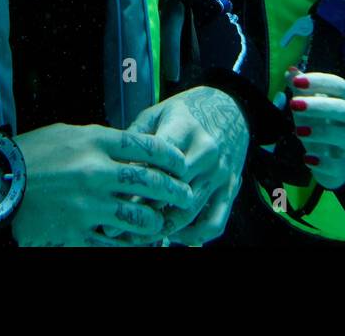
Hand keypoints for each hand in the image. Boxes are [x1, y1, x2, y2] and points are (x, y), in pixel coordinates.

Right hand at [10, 123, 193, 246]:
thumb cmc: (31, 154)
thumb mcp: (67, 134)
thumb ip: (99, 141)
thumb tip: (128, 148)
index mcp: (94, 143)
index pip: (145, 146)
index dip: (170, 156)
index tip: (181, 163)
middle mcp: (96, 173)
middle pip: (150, 183)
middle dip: (174, 190)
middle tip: (186, 195)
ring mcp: (88, 205)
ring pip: (137, 218)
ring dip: (154, 222)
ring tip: (160, 222)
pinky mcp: (76, 230)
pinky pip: (112, 241)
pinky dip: (126, 242)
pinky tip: (133, 240)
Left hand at [121, 86, 248, 245]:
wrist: (231, 108)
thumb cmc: (187, 111)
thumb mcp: (159, 111)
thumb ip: (136, 135)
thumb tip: (115, 165)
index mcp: (185, 129)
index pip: (158, 163)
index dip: (135, 186)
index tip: (113, 200)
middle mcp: (206, 153)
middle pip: (172, 191)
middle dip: (143, 211)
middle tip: (118, 225)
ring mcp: (221, 174)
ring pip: (190, 212)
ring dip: (163, 228)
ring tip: (139, 235)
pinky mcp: (231, 189)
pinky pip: (215, 222)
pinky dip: (194, 235)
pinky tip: (174, 234)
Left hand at [287, 67, 344, 189]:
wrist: (326, 163)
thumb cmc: (317, 128)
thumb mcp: (305, 108)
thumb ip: (300, 91)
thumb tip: (290, 71)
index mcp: (339, 103)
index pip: (340, 86)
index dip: (320, 81)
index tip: (296, 82)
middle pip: (344, 109)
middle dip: (319, 105)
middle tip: (293, 105)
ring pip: (342, 136)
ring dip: (319, 131)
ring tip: (298, 131)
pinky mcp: (342, 167)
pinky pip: (338, 165)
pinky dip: (323, 162)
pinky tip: (308, 158)